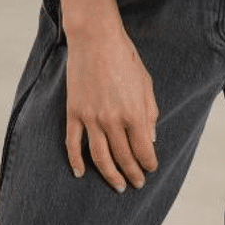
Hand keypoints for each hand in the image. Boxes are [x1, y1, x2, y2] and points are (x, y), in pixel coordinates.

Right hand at [64, 27, 159, 193]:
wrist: (96, 38)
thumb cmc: (125, 57)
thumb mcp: (146, 83)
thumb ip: (150, 112)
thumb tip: (151, 138)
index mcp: (134, 112)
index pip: (143, 150)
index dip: (148, 163)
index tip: (150, 169)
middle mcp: (113, 120)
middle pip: (123, 158)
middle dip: (132, 174)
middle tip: (136, 184)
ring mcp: (91, 118)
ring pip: (100, 158)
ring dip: (110, 175)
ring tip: (117, 186)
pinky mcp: (74, 112)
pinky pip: (73, 144)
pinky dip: (76, 161)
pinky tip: (81, 173)